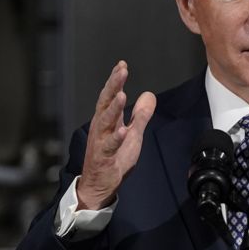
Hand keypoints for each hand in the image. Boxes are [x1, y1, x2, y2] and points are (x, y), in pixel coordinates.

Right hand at [76, 61, 156, 209]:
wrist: (99, 185)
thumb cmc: (114, 158)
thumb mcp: (132, 134)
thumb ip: (140, 115)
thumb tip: (149, 95)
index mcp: (107, 120)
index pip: (110, 96)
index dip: (115, 80)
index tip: (122, 65)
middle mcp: (101, 128)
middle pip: (105, 103)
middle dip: (113, 86)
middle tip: (121, 71)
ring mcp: (101, 142)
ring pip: (105, 122)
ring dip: (113, 108)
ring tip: (122, 95)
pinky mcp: (103, 157)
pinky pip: (109, 146)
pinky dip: (116, 138)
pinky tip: (123, 130)